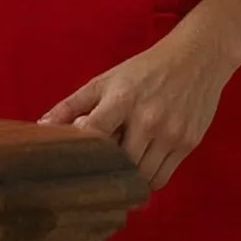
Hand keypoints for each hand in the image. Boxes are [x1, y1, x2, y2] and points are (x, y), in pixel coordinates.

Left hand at [39, 30, 240, 189]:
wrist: (197, 59)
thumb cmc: (146, 70)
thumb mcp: (106, 79)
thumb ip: (73, 104)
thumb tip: (42, 126)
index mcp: (122, 98)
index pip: (95, 133)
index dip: (80, 153)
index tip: (68, 167)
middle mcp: (148, 119)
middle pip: (118, 163)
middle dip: (104, 172)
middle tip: (92, 178)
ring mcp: (170, 134)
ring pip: (142, 177)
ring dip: (126, 181)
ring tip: (116, 176)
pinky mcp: (188, 144)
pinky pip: (162, 177)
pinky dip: (147, 181)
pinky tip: (138, 172)